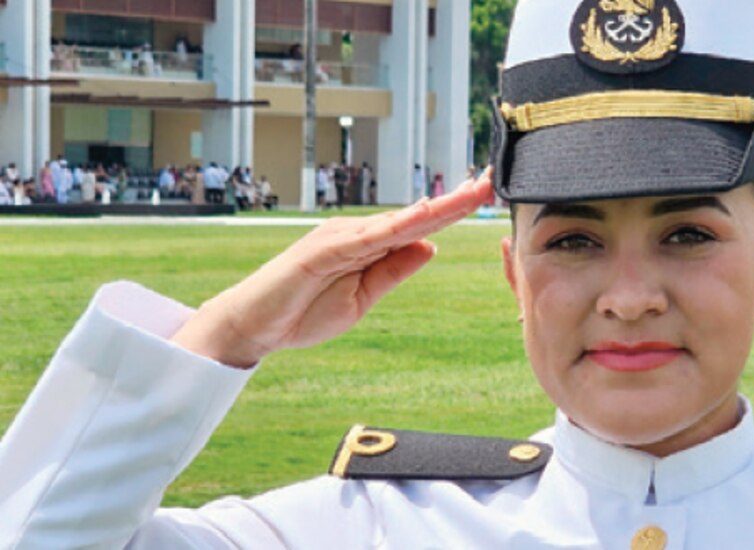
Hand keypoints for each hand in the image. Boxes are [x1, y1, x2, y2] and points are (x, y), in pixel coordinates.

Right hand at [171, 169, 493, 367]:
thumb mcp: (363, 298)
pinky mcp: (321, 250)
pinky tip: (422, 220)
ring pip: (397, 222)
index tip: (484, 197)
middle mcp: (357, 234)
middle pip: (415, 217)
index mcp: (369, 246)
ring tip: (468, 195)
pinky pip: (366, 239)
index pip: (419, 227)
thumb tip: (430, 248)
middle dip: (453, 201)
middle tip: (490, 181)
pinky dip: (395, 228)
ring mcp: (339, 239)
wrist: (255, 327)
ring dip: (434, 209)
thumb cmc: (304, 312)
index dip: (452, 212)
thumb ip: (393, 271)